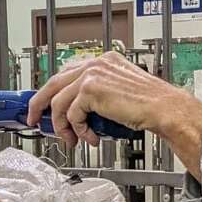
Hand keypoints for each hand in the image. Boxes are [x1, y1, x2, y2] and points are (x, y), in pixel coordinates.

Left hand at [27, 52, 201, 173]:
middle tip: (36, 121)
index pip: (66, 74)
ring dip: (62, 126)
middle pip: (53, 83)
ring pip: (59, 102)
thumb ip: (96, 97)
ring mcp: (92, 74)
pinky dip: (79, 130)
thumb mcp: (117, 94)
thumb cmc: (148, 106)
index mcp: (103, 62)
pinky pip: (72, 114)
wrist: (164, 109)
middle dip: (39, 105)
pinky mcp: (91, 89)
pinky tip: (90, 137)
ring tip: (72, 139)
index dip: (51, 92)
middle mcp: (96, 64)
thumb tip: (74, 113)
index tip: (44, 106)